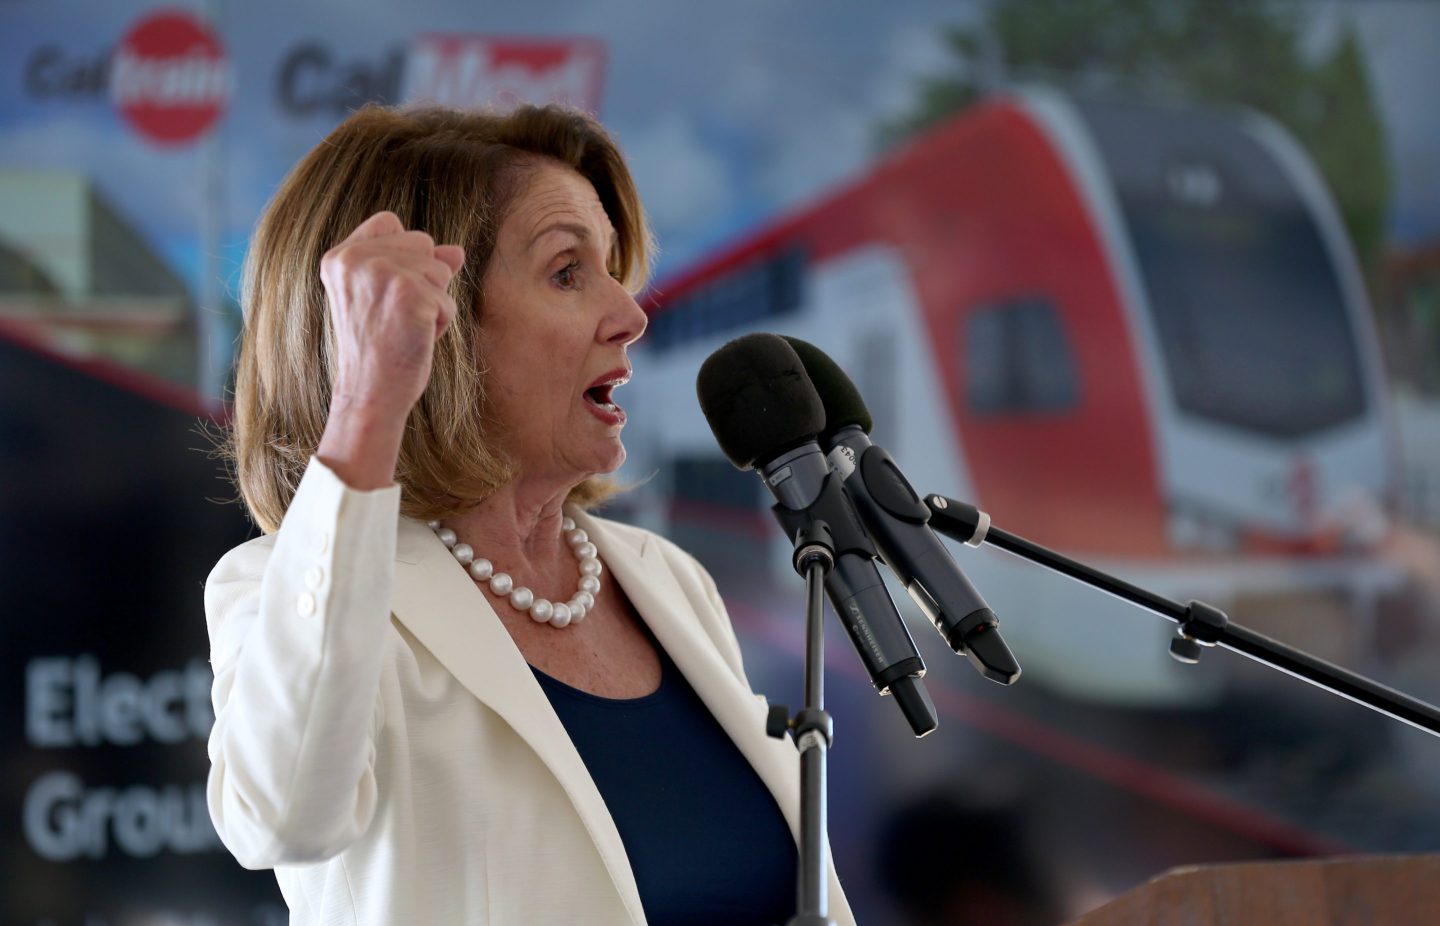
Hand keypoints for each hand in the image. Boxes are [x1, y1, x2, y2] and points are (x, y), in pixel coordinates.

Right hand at [315, 212, 464, 488]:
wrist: (371, 393)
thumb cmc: (379, 348)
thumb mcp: (389, 298)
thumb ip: (418, 264)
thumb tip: (455, 250)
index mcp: (340, 256)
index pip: (390, 222)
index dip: (404, 255)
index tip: (386, 294)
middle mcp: (356, 258)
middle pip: (422, 243)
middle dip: (423, 281)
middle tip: (395, 317)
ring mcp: (382, 273)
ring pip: (440, 271)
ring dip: (433, 304)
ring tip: (404, 328)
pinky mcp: (409, 293)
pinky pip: (448, 301)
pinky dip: (440, 324)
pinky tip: (414, 340)